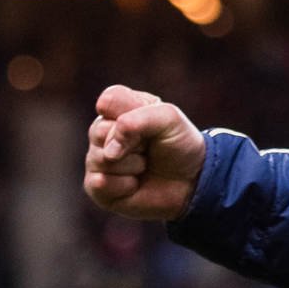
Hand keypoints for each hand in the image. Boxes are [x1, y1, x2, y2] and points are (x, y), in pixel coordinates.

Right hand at [82, 84, 206, 220]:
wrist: (191, 180)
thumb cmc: (179, 144)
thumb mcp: (169, 118)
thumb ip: (137, 119)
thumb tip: (108, 150)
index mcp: (119, 109)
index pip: (108, 100)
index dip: (131, 115)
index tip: (151, 124)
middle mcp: (102, 132)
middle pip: (99, 131)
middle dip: (134, 143)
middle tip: (148, 148)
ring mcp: (97, 159)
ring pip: (103, 159)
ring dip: (133, 165)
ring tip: (144, 165)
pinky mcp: (97, 187)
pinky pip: (100, 184)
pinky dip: (125, 186)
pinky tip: (135, 184)